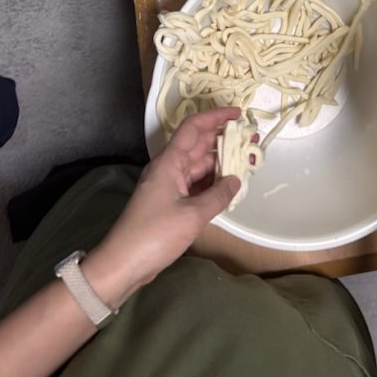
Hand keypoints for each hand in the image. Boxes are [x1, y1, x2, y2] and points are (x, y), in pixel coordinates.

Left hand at [91, 108, 240, 297]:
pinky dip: (213, 182)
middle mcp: (169, 168)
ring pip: (199, 166)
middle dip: (224, 139)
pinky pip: (196, 184)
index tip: (238, 113)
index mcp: (169, 162)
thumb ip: (218, 195)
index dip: (215, 117)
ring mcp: (169, 185)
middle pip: (199, 145)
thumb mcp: (192, 215)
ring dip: (221, 162)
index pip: (193, 128)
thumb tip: (236, 180)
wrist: (124, 263)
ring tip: (247, 161)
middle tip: (251, 139)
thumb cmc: (155, 234)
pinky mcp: (170, 203)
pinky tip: (230, 185)